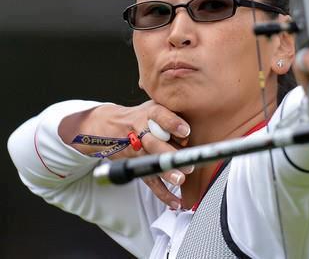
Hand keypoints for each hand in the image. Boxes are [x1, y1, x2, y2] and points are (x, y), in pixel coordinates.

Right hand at [65, 101, 191, 208]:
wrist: (110, 126)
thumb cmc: (143, 116)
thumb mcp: (156, 106)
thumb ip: (175, 113)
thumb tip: (198, 129)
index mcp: (149, 113)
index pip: (160, 115)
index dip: (172, 123)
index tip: (186, 131)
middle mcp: (141, 131)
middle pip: (155, 143)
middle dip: (170, 154)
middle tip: (187, 163)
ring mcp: (138, 150)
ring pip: (152, 163)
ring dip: (167, 173)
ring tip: (181, 180)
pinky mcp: (137, 166)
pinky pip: (150, 181)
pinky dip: (163, 194)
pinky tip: (176, 202)